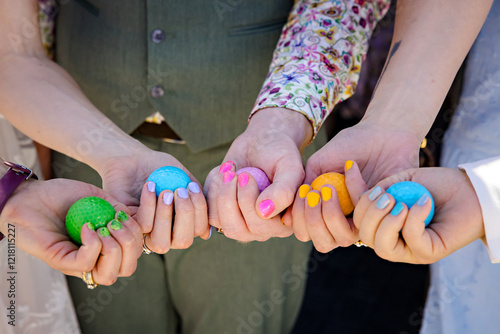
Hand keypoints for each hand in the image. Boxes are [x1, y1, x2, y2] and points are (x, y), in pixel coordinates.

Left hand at [0, 179, 142, 284]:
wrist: (30, 196)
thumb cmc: (62, 196)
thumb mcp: (99, 198)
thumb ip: (118, 208)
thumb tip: (137, 218)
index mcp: (106, 246)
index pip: (134, 256)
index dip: (138, 237)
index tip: (125, 215)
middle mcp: (95, 259)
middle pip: (127, 269)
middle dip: (131, 244)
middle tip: (116, 222)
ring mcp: (78, 263)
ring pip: (109, 275)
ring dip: (114, 249)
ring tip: (104, 227)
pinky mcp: (61, 262)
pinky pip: (86, 263)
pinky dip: (93, 244)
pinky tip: (87, 227)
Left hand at [99, 147, 209, 252]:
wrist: (134, 159)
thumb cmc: (161, 169)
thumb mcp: (185, 179)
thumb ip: (198, 200)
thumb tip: (206, 234)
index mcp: (184, 222)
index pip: (199, 230)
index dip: (200, 212)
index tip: (192, 187)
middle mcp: (168, 233)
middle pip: (183, 241)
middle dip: (185, 215)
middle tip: (179, 191)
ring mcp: (148, 233)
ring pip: (162, 242)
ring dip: (166, 214)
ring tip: (165, 192)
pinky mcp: (131, 227)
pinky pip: (144, 226)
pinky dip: (149, 205)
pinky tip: (150, 186)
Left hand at [205, 108, 311, 241]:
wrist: (261, 142)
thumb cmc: (280, 154)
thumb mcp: (289, 167)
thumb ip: (283, 191)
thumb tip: (263, 213)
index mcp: (282, 224)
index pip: (260, 227)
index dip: (248, 201)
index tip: (247, 176)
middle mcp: (261, 230)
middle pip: (236, 230)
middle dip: (229, 198)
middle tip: (235, 173)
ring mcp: (240, 223)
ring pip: (218, 221)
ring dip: (220, 191)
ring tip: (230, 171)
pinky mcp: (221, 213)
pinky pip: (207, 209)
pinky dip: (211, 187)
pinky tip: (223, 172)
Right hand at [284, 119, 420, 250]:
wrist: (382, 132)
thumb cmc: (349, 146)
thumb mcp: (317, 164)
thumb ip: (302, 188)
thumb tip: (286, 219)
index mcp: (324, 212)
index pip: (306, 233)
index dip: (300, 220)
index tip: (303, 193)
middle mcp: (343, 221)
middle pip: (323, 242)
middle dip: (313, 221)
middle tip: (313, 194)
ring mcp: (362, 220)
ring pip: (342, 238)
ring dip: (330, 215)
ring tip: (328, 189)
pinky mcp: (382, 214)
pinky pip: (363, 215)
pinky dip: (353, 190)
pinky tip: (351, 167)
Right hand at [353, 167, 483, 263]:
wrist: (469, 191)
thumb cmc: (436, 186)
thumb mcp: (402, 181)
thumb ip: (381, 188)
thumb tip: (359, 193)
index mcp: (381, 225)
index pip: (356, 220)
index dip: (353, 198)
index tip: (353, 170)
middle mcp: (392, 240)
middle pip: (364, 236)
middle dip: (370, 213)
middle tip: (387, 196)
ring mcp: (409, 250)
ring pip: (382, 247)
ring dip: (387, 222)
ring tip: (401, 204)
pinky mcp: (428, 253)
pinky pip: (411, 240)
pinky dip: (414, 218)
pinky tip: (423, 203)